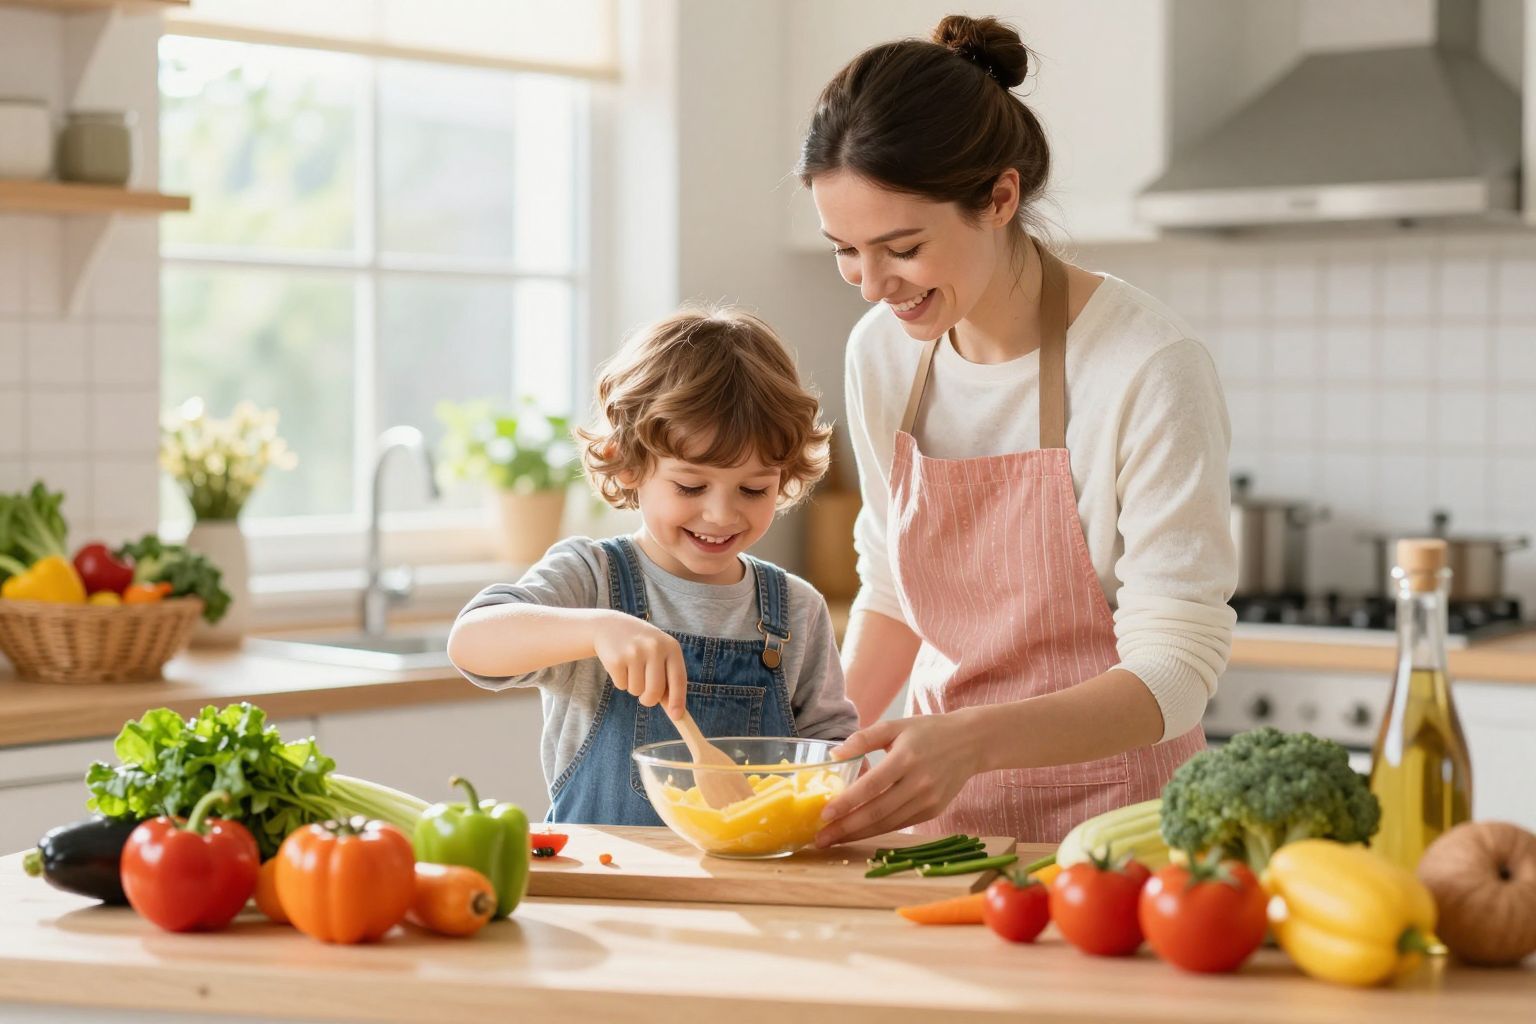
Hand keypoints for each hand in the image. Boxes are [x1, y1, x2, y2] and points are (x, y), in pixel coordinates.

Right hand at [592, 613, 687, 719]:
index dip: (678, 700)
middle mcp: (654, 647)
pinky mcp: (616, 659)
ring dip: (634, 687)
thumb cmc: (642, 646)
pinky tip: (621, 665)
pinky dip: (621, 681)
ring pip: (637, 690)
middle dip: (649, 699)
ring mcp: (634, 652)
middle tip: (645, 697)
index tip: (677, 716)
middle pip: (655, 691)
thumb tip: (676, 712)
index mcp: (671, 647)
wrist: (611, 626)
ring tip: (632, 668)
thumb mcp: (660, 654)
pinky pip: (622, 685)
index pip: (678, 679)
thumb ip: (668, 679)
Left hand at [814, 710, 984, 847]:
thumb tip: (833, 755)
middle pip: (877, 812)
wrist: (970, 742)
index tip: (824, 814)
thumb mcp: (894, 726)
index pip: (871, 786)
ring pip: (887, 823)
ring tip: (833, 840)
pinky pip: (900, 824)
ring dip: (858, 834)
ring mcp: (928, 800)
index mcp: (906, 758)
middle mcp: (919, 782)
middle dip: (846, 828)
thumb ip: (863, 739)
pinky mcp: (933, 811)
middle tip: (820, 838)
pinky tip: (857, 833)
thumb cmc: (927, 731)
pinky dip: (877, 831)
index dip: (847, 803)